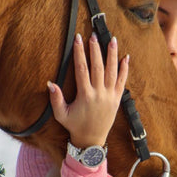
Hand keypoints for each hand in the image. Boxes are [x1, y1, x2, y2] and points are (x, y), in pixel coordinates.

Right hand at [47, 33, 128, 147]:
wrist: (92, 140)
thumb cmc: (75, 126)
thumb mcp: (61, 114)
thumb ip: (56, 99)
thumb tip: (50, 83)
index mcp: (85, 95)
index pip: (82, 69)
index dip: (79, 53)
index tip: (77, 39)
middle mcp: (99, 94)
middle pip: (98, 67)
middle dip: (95, 49)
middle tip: (93, 35)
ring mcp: (110, 96)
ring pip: (112, 71)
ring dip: (112, 54)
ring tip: (112, 39)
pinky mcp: (117, 99)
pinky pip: (122, 81)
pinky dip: (124, 69)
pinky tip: (126, 57)